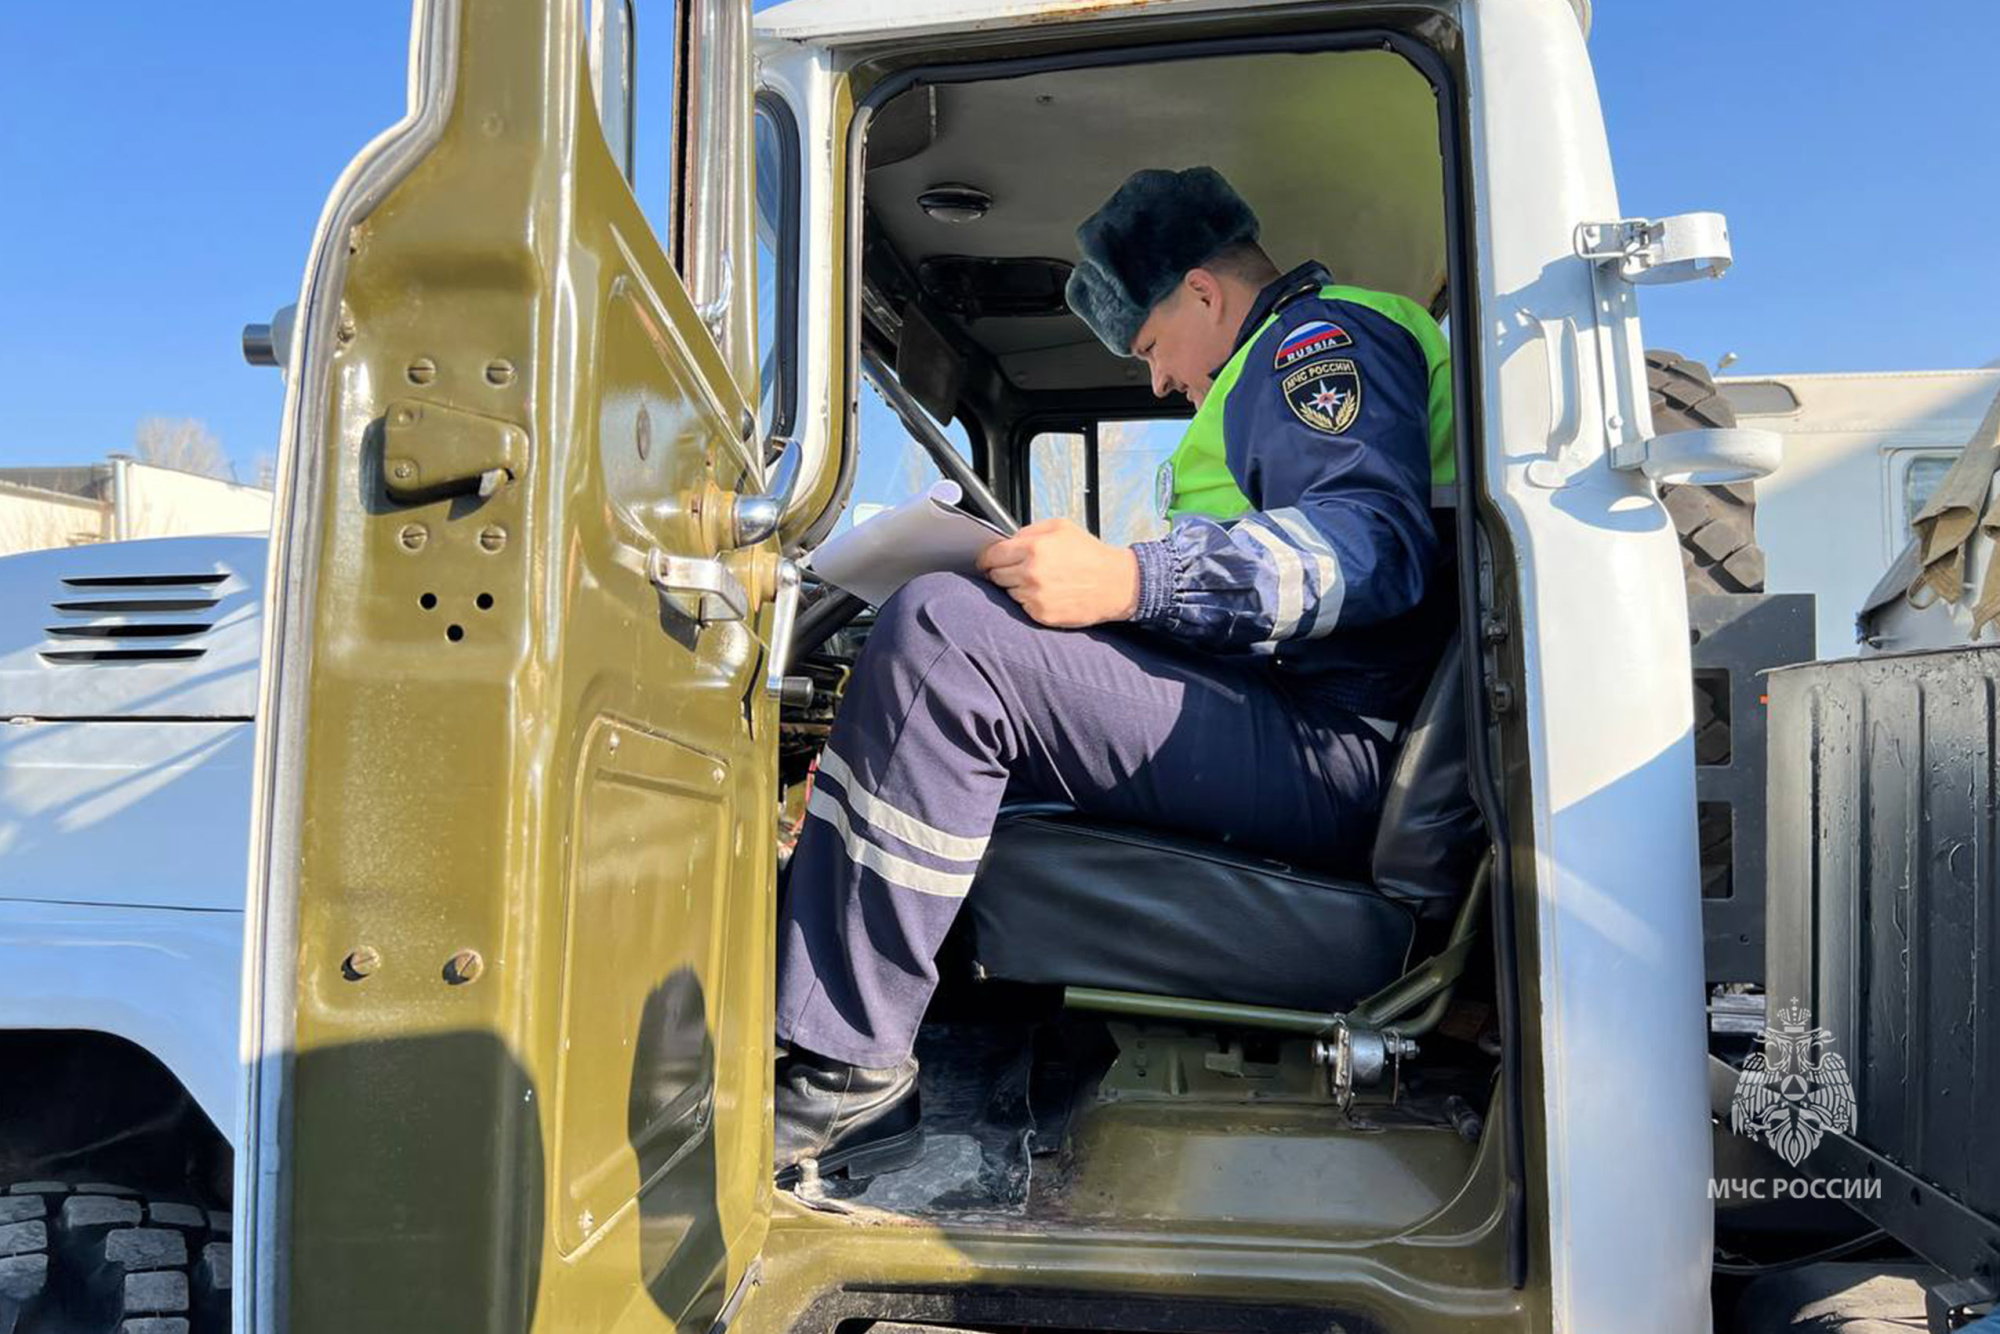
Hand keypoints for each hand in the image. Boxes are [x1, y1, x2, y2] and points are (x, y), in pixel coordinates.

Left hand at [977, 518, 1140, 627]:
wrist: (1116, 584)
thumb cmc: (1090, 555)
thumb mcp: (1061, 527)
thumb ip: (1029, 530)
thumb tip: (1006, 541)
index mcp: (1034, 548)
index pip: (992, 555)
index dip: (987, 557)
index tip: (987, 560)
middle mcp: (1031, 573)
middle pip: (996, 574)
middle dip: (1004, 570)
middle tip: (1023, 568)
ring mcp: (1035, 596)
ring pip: (1008, 591)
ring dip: (1017, 586)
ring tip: (1042, 580)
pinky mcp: (1041, 614)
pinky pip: (1022, 606)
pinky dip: (1029, 600)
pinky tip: (1047, 593)